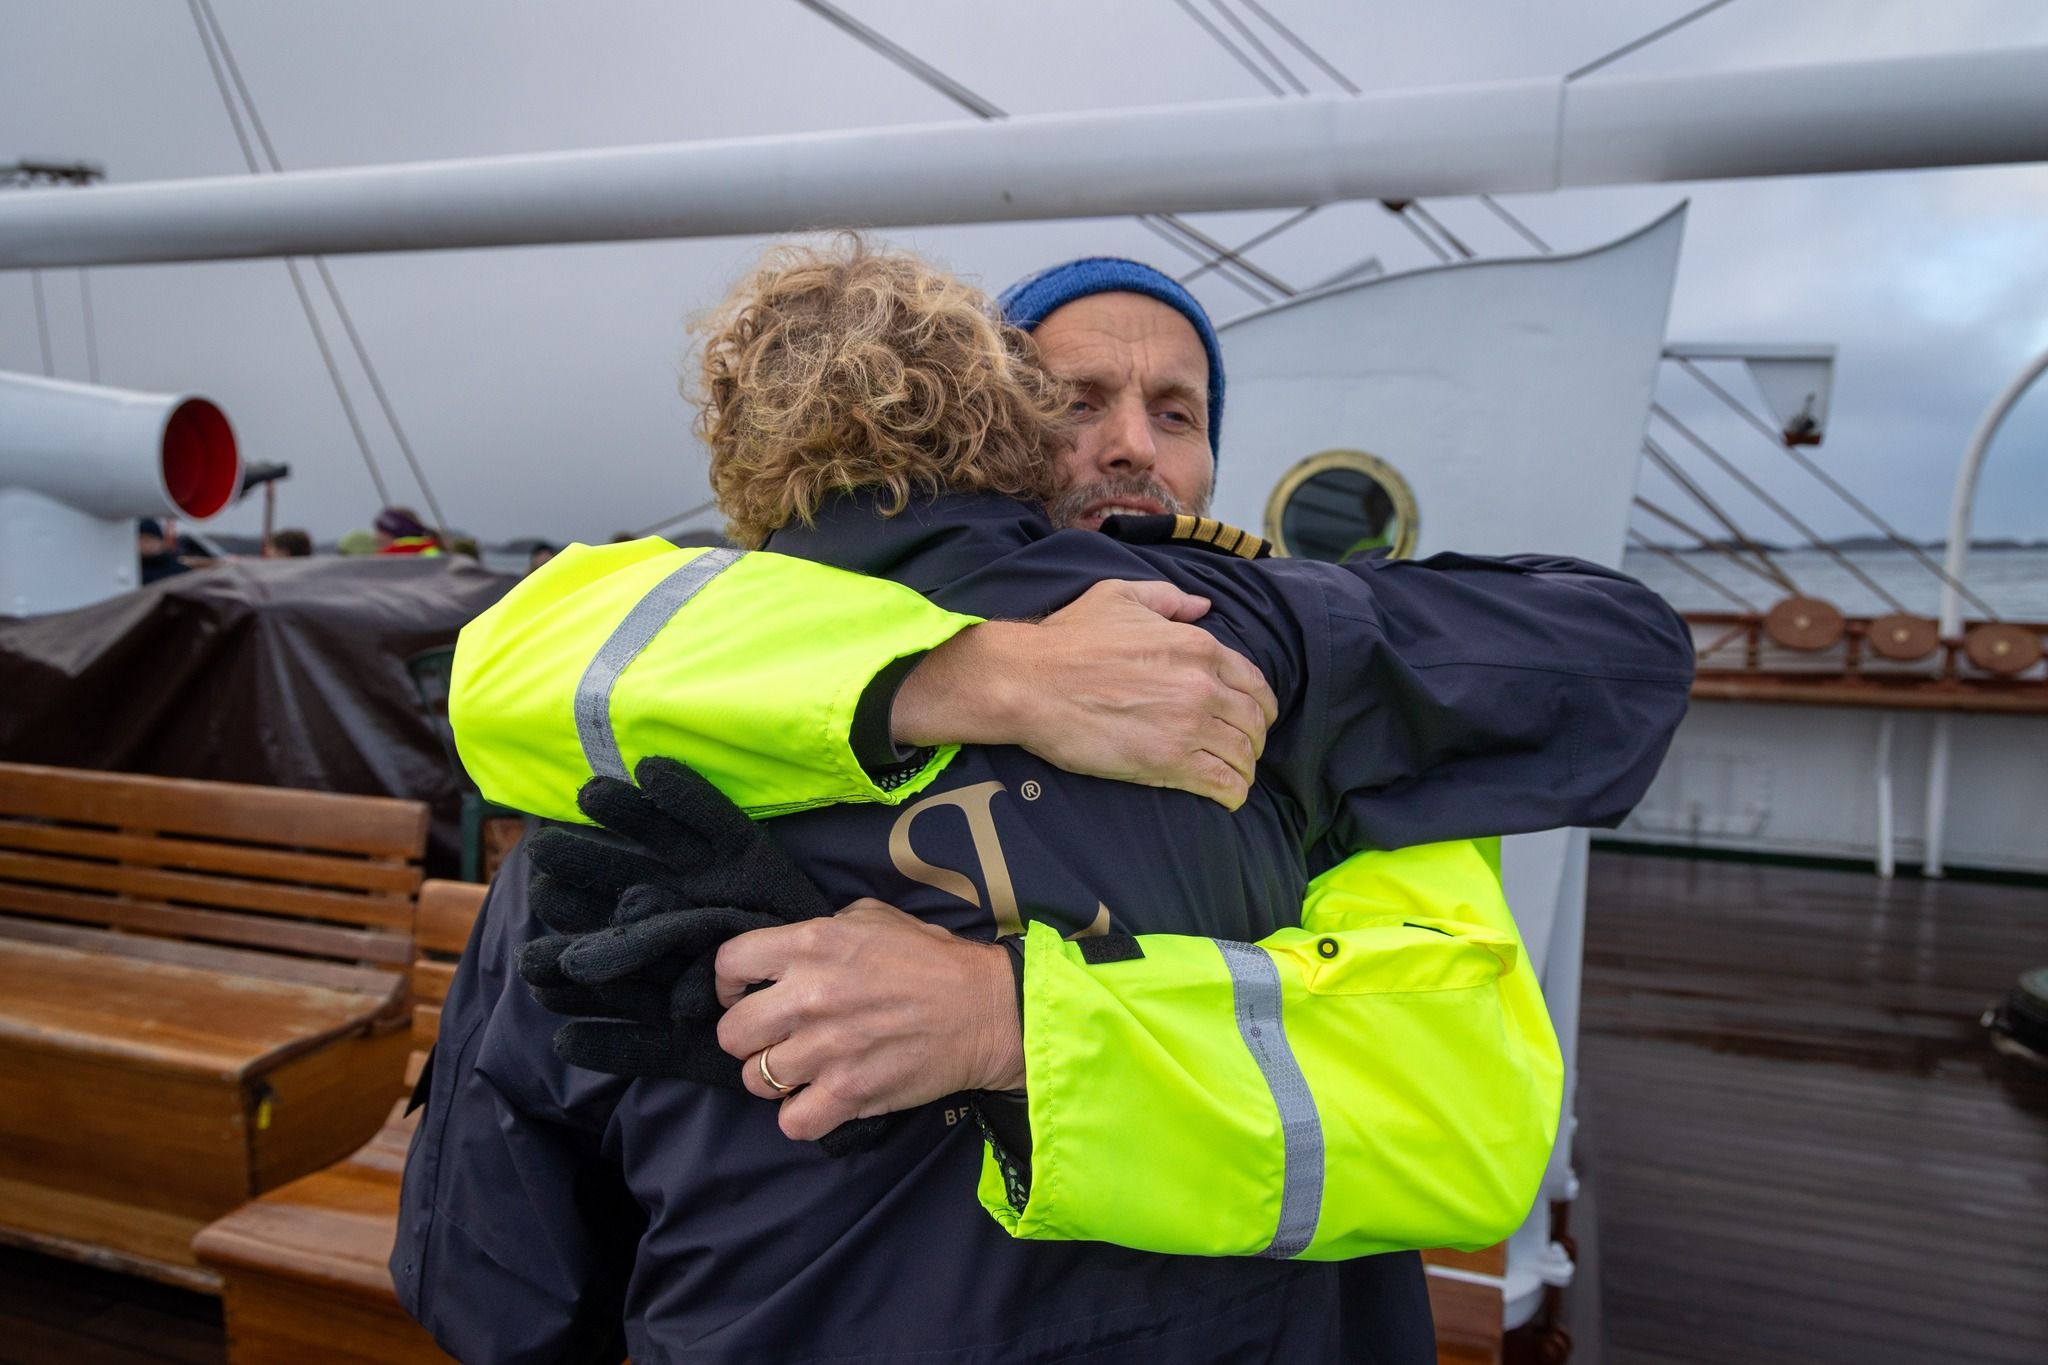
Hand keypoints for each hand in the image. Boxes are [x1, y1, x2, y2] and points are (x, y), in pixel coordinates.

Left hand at [714, 900, 1023, 1141]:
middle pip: (730, 1032)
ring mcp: (826, 1049)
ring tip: (801, 1069)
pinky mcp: (849, 1094)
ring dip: (773, 1078)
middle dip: (747, 1037)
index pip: (729, 964)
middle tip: (773, 1036)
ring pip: (754, 1080)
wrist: (987, 1010)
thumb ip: (824, 927)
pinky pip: (791, 1121)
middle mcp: (810, 996)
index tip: (744, 993)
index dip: (728, 983)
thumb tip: (791, 948)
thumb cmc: (933, 959)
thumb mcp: (874, 917)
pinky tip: (818, 1100)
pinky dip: (800, 1116)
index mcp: (813, 944)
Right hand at [893, 579, 1278, 808]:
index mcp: (1197, 645)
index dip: (1258, 704)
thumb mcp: (1120, 596)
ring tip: (1234, 777)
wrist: (1032, 681)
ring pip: (1243, 755)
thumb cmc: (1069, 638)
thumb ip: (1168, 598)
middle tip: (1240, 750)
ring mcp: (1189, 725)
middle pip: (1253, 721)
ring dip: (1243, 768)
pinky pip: (1223, 783)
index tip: (1249, 717)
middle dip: (1253, 738)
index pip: (1253, 682)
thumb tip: (1203, 606)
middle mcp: (1202, 684)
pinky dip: (1233, 793)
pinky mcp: (1169, 762)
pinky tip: (1227, 796)